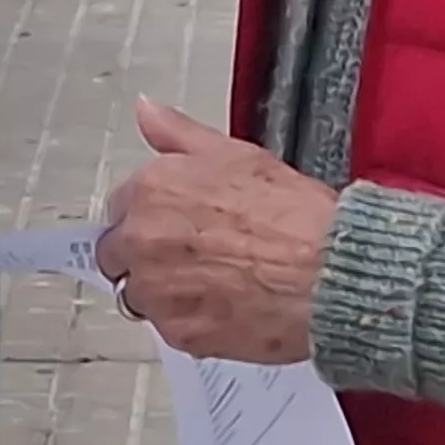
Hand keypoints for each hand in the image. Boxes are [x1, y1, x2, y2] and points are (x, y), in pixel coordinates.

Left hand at [92, 99, 335, 364]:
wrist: (329, 272)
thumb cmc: (294, 214)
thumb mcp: (236, 154)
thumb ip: (179, 134)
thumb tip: (146, 112)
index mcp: (152, 189)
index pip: (118, 207)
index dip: (148, 215)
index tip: (172, 223)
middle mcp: (143, 239)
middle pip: (116, 254)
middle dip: (144, 255)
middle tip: (192, 256)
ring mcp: (157, 291)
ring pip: (138, 295)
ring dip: (163, 291)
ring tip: (213, 282)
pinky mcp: (178, 333)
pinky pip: (167, 328)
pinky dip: (189, 321)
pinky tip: (225, 306)